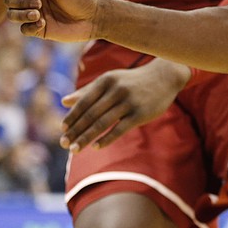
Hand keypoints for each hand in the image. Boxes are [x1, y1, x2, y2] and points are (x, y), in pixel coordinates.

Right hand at [4, 0, 100, 42]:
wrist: (94, 17)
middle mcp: (34, 0)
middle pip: (10, 0)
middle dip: (19, 2)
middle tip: (39, 4)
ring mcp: (36, 16)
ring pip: (12, 15)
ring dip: (21, 14)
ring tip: (38, 14)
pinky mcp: (40, 30)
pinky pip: (24, 29)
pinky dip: (29, 26)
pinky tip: (42, 23)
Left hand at [59, 58, 192, 151]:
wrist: (164, 77)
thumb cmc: (132, 81)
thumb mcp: (110, 80)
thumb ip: (87, 91)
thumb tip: (63, 102)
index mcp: (106, 80)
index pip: (84, 102)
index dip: (72, 117)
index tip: (62, 130)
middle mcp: (116, 90)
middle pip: (91, 114)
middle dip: (76, 131)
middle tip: (64, 144)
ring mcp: (129, 102)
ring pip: (102, 123)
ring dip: (86, 138)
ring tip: (74, 149)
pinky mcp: (140, 113)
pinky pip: (119, 129)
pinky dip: (106, 139)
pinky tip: (96, 147)